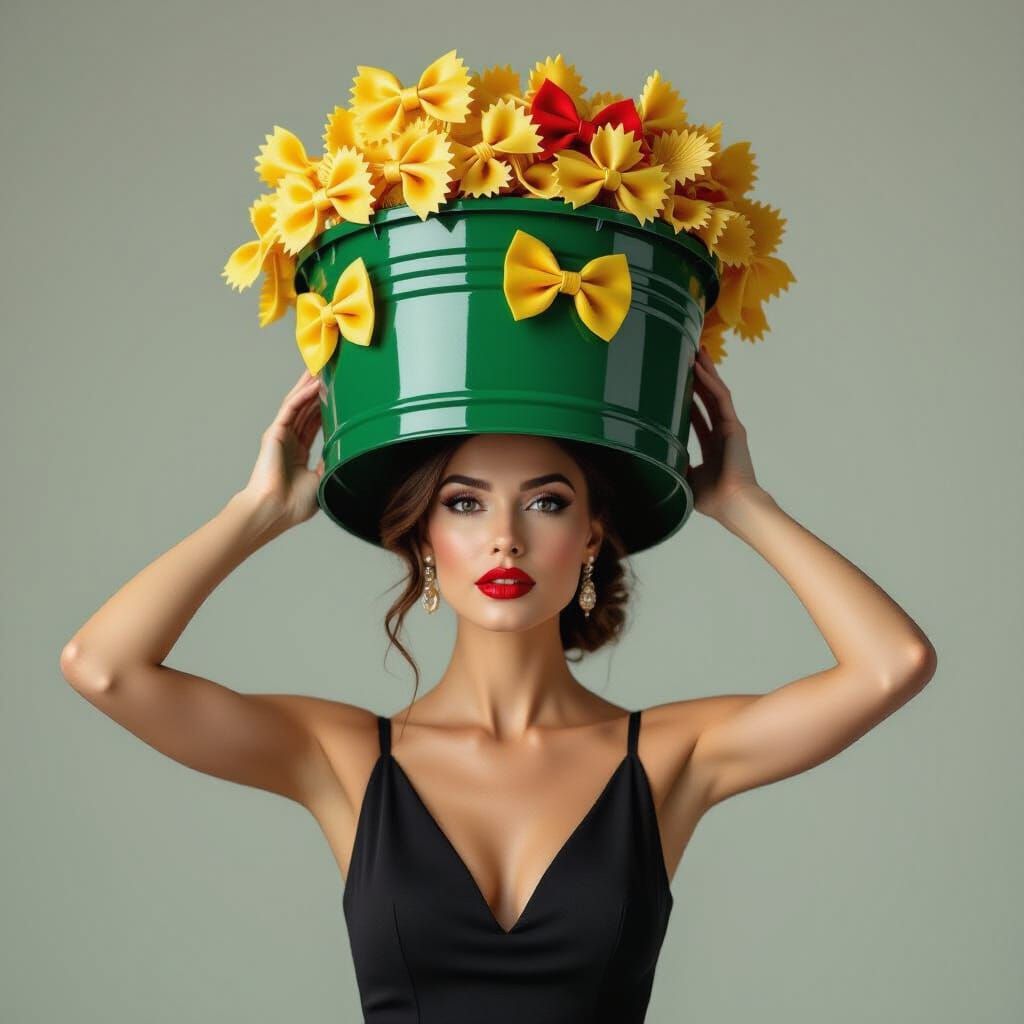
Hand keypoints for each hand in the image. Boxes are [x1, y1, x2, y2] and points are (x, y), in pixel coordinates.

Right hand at [239, 368, 325, 528]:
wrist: (275, 510)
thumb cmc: (294, 504)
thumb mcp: (322, 478)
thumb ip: (330, 459)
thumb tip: (347, 445)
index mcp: (298, 454)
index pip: (314, 423)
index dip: (325, 407)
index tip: (339, 394)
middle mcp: (289, 441)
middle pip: (306, 409)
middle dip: (318, 391)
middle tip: (331, 373)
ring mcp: (281, 435)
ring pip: (298, 403)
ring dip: (310, 386)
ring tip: (322, 369)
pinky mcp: (275, 432)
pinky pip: (291, 407)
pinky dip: (303, 395)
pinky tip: (315, 383)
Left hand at [686, 346, 763, 519]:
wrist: (733, 505)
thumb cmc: (713, 499)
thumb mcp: (685, 478)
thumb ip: (673, 464)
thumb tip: (650, 457)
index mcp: (712, 446)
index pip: (697, 415)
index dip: (688, 398)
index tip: (676, 383)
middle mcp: (722, 433)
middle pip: (707, 398)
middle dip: (697, 377)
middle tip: (686, 356)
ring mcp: (729, 428)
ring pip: (716, 392)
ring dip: (706, 371)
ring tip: (696, 352)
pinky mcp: (733, 426)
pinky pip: (720, 398)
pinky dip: (710, 381)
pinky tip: (700, 367)